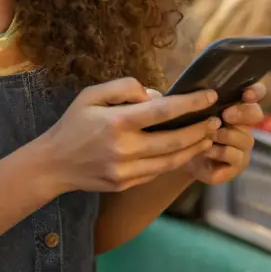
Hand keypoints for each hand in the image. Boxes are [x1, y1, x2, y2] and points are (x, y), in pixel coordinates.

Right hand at [37, 78, 220, 193]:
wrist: (54, 164)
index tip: (210, 96)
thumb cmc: (74, 124)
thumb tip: (155, 95)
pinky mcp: (126, 184)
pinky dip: (175, 160)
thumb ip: (124, 88)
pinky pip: (157, 171)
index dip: (191, 103)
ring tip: (209, 136)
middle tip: (217, 120)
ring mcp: (126, 170)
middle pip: (175, 140)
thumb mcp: (91, 95)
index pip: (164, 111)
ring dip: (194, 148)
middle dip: (201, 130)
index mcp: (117, 122)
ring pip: (171, 160)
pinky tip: (186, 150)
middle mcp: (124, 149)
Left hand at [186, 84, 265, 185]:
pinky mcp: (238, 164)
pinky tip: (205, 150)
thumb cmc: (190, 128)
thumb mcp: (194, 110)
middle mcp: (244, 125)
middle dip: (242, 113)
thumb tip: (203, 92)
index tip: (246, 94)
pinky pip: (234, 156)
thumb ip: (202, 99)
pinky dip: (218, 152)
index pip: (256, 93)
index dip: (255, 91)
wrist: (181, 157)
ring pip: (244, 138)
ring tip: (208, 135)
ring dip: (225, 135)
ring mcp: (243, 146)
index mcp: (237, 106)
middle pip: (256, 114)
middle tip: (226, 115)